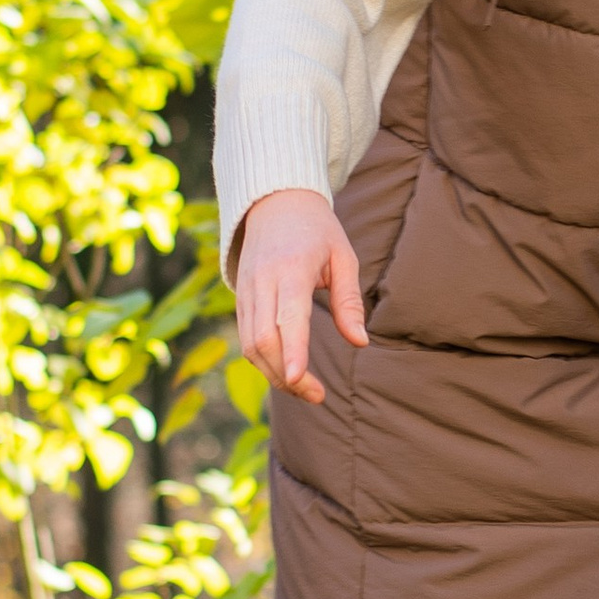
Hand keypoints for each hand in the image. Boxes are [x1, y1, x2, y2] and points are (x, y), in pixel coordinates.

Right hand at [234, 186, 367, 404]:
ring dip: (274, 374)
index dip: (292, 350)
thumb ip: (349, 301)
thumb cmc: (317, 230)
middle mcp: (261, 281)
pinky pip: (246, 338)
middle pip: (263, 340)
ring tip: (305, 390)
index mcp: (290, 268)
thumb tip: (360, 343)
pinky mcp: (239, 299)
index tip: (298, 379)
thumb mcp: (343, 256)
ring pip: (249, 344)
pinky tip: (286, 372)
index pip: (287, 316)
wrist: (274, 202)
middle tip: (317, 396)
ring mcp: (245, 291)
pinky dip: (264, 361)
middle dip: (286, 375)